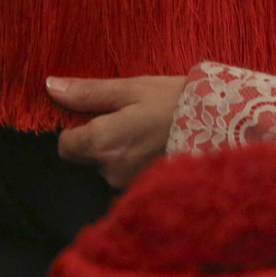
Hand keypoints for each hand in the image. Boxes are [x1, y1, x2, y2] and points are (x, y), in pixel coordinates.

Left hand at [48, 75, 188, 187]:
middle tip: (128, 120)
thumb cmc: (174, 102)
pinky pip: (129, 177)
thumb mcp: (131, 89)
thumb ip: (89, 93)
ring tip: (146, 133)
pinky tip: (154, 148)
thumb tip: (51, 87)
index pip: (65, 146)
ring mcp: (129, 184)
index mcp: (100, 144)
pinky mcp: (147, 190)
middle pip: (88, 158)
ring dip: (119, 152)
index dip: (76, 130)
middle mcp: (109, 171)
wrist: (224, 126)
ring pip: (109, 167)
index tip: (96, 117)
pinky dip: (136, 163)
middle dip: (100, 141)